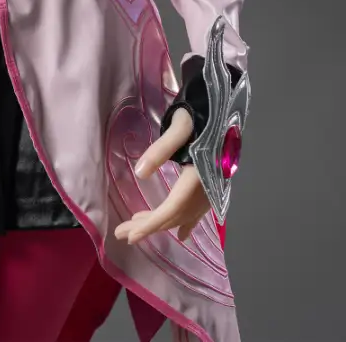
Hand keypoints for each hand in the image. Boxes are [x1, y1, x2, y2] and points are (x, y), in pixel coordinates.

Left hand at [114, 108, 210, 244]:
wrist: (223, 108)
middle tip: (122, 232)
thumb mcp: (179, 128)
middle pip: (175, 216)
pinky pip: (199, 213)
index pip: (171, 210)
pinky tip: (182, 235)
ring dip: (161, 222)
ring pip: (184, 215)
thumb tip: (140, 173)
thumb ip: (160, 150)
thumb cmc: (199, 115)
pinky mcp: (212, 186)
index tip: (129, 237)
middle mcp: (206, 190)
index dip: (150, 226)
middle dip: (148, 226)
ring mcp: (211, 191)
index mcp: (198, 178)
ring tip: (137, 224)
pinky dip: (187, 224)